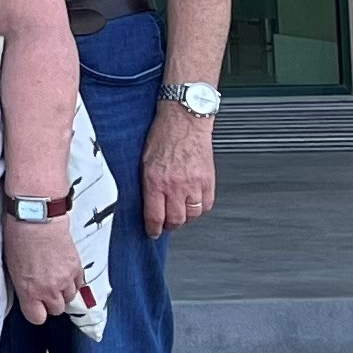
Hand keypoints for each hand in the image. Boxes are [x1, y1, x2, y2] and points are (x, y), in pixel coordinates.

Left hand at [4, 213, 87, 324]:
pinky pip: (78, 285)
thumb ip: (22, 286)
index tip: (35, 308)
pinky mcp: (76, 269)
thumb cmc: (20, 238)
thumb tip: (26, 293)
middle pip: (56, 310)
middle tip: (45, 290)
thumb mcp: (11, 267)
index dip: (36, 313)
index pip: (37, 318)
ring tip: (54, 279)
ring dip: (63, 292)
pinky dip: (73, 282)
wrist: (37, 219)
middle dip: (50, 302)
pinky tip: (64, 272)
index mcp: (29, 290)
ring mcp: (65, 280)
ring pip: (70, 298)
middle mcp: (48, 289)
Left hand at [141, 105, 216, 237]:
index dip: (153, 229)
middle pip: (176, 220)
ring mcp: (195, 183)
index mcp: (155, 181)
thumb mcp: (143, 161)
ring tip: (179, 213)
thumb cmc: (162, 136)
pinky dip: (199, 208)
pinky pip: (207, 204)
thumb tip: (145, 202)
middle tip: (166, 224)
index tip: (152, 233)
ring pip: (192, 215)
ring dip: (185, 218)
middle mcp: (176, 185)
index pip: (155, 216)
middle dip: (169, 226)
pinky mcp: (209, 180)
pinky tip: (193, 203)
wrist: (185, 120)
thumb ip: (146, 184)